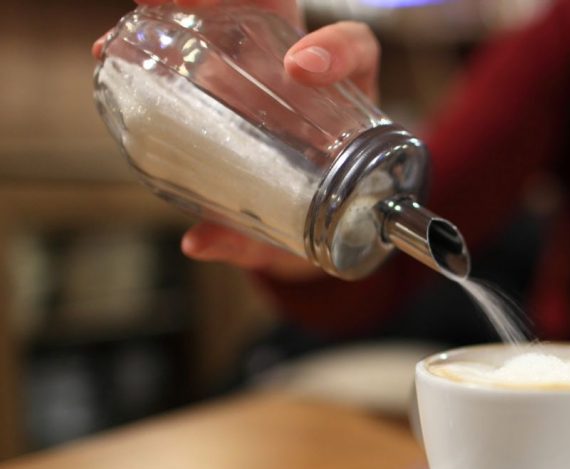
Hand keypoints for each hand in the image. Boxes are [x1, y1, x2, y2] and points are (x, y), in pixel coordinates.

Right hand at [93, 1, 381, 280]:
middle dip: (239, 0)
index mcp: (344, 106)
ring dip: (189, 3)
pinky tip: (115, 43)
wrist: (302, 228)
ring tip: (144, 5)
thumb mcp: (286, 238)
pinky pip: (195, 36)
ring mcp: (260, 65)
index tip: (301, 68)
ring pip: (236, 13)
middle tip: (192, 6)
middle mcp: (302, 73)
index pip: (355, 51)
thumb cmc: (306, 225)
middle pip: (282, 13)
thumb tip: (198, 243)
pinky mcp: (221, 69)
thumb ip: (250, 240)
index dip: (335, 50)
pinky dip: (157, 30)